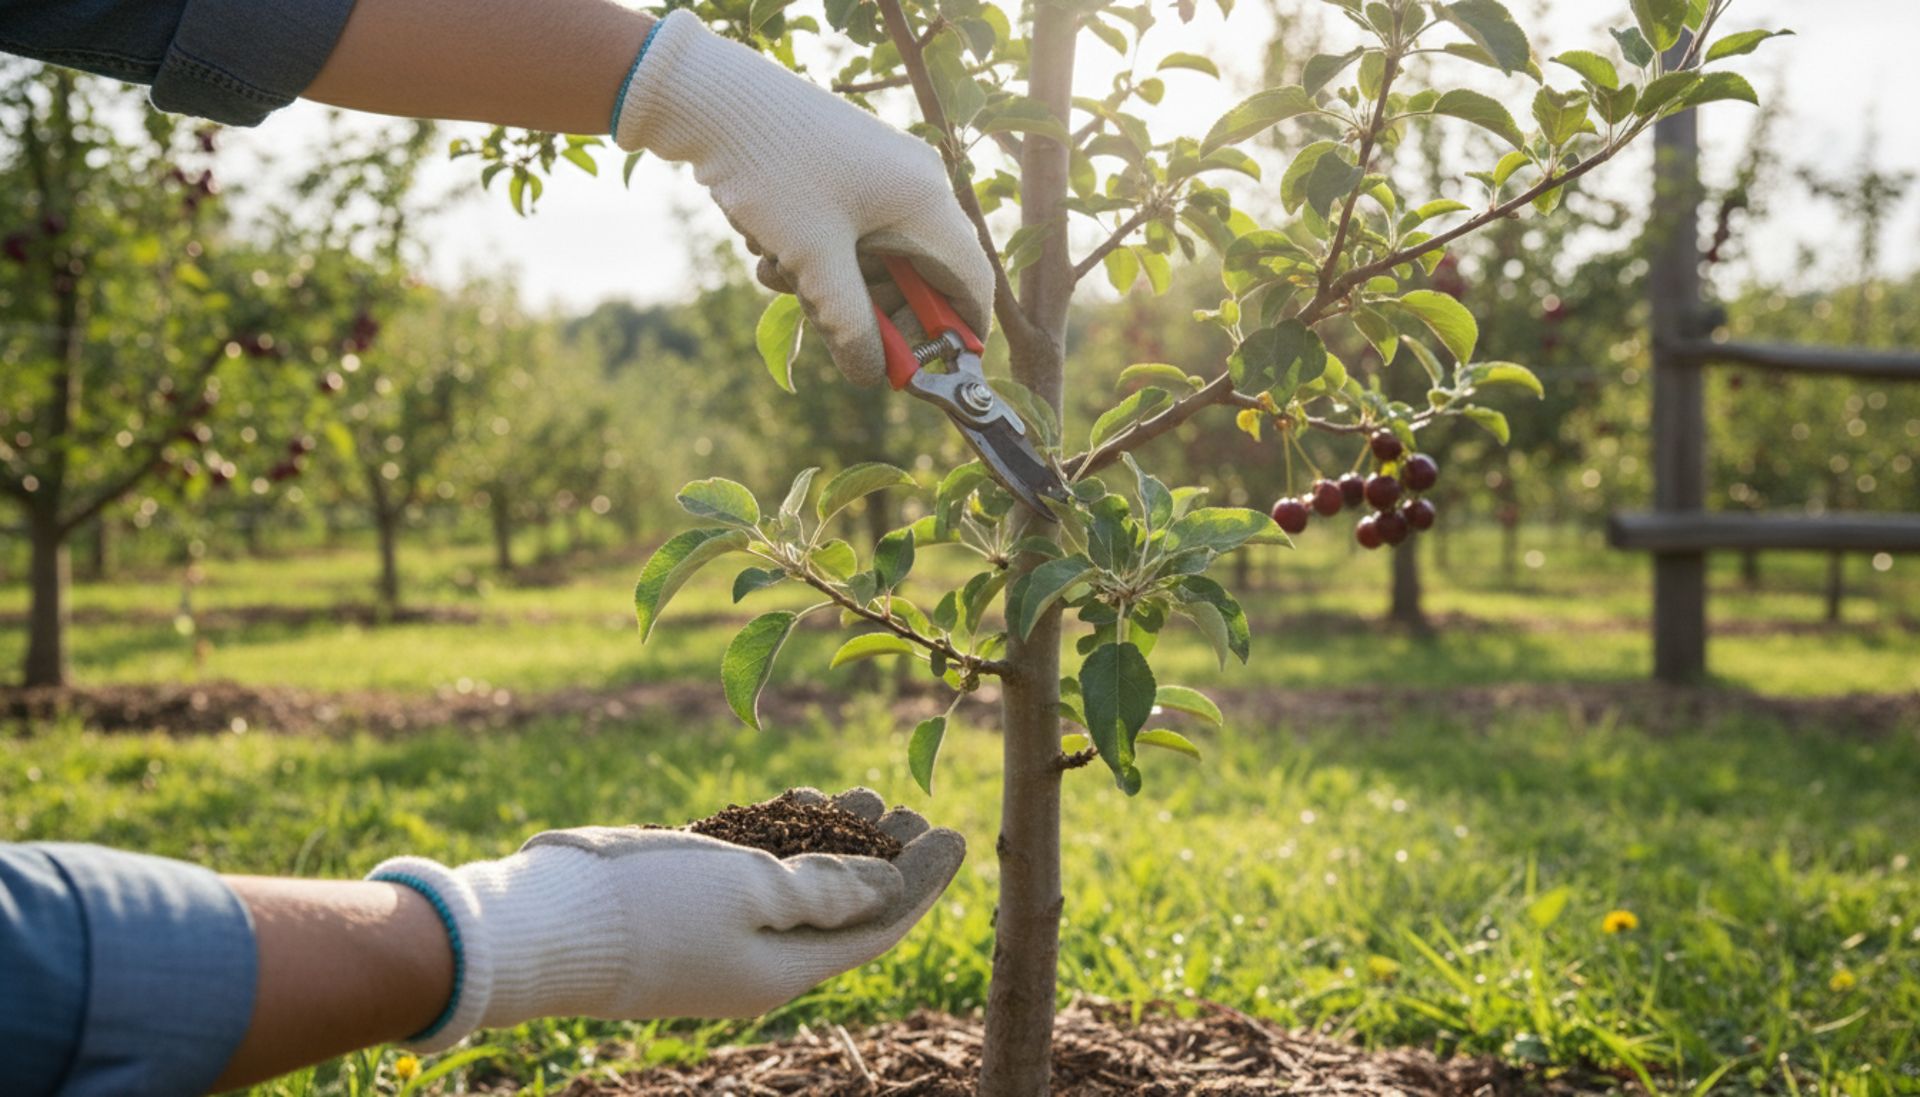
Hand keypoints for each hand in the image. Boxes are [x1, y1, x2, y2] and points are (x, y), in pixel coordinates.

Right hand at [365, 788, 963, 1050]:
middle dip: (886, 856)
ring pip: (800, 884)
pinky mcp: (683, 903)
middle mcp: (757, 959)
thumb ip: (825, 890)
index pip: (878, 928)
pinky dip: (784, 837)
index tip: (956, 833)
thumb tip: (885, 888)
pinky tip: (799, 801)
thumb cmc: (649, 905)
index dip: (923, 883)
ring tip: (870, 791)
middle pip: (845, 908)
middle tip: (916, 807)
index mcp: (784, 970)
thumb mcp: (752, 890)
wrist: (537, 921)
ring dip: (838, 839)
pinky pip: (754, 873)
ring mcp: (718, 934)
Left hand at [612, 11, 992, 386]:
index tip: (929, 373)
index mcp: (926, 201)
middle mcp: (915, 185)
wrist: (712, 98)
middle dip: (870, 310)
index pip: (971, 284)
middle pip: (918, 278)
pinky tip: (771, 249)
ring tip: (780, 275)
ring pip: (874, 261)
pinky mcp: (846, 173)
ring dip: (830, 285)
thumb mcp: (813, 263)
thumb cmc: (772, 170)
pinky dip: (814, 257)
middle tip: (829, 327)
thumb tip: (870, 377)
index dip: (957, 336)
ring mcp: (881, 176)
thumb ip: (848, 326)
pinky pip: (847, 236)